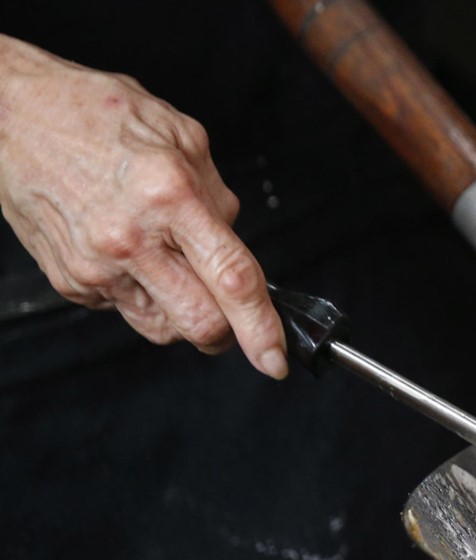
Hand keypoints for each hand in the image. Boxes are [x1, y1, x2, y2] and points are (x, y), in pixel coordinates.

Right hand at [0, 35, 287, 378]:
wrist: (7, 113)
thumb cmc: (92, 113)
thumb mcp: (179, 135)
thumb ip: (218, 196)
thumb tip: (234, 240)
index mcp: (169, 197)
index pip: (232, 280)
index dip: (262, 327)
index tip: (276, 359)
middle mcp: (130, 240)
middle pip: (200, 324)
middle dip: (227, 330)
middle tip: (231, 311)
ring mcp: (95, 268)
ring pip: (163, 329)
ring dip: (185, 316)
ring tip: (175, 269)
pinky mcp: (70, 282)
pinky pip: (126, 310)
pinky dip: (144, 295)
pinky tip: (133, 255)